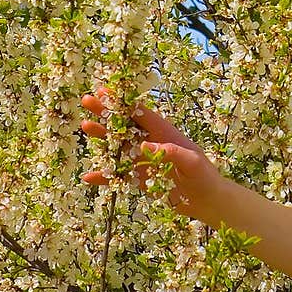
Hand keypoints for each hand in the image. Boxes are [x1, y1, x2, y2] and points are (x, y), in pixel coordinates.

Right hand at [80, 85, 227, 227]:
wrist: (205, 200)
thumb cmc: (203, 175)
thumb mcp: (192, 161)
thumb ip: (170, 152)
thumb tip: (143, 145)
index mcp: (164, 132)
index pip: (141, 113)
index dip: (124, 102)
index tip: (107, 90)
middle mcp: (151, 142)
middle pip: (125, 125)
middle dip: (106, 113)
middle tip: (87, 100)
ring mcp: (143, 160)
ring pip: (118, 147)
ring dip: (102, 138)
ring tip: (85, 126)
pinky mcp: (140, 179)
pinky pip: (119, 176)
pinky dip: (105, 176)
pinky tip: (88, 176)